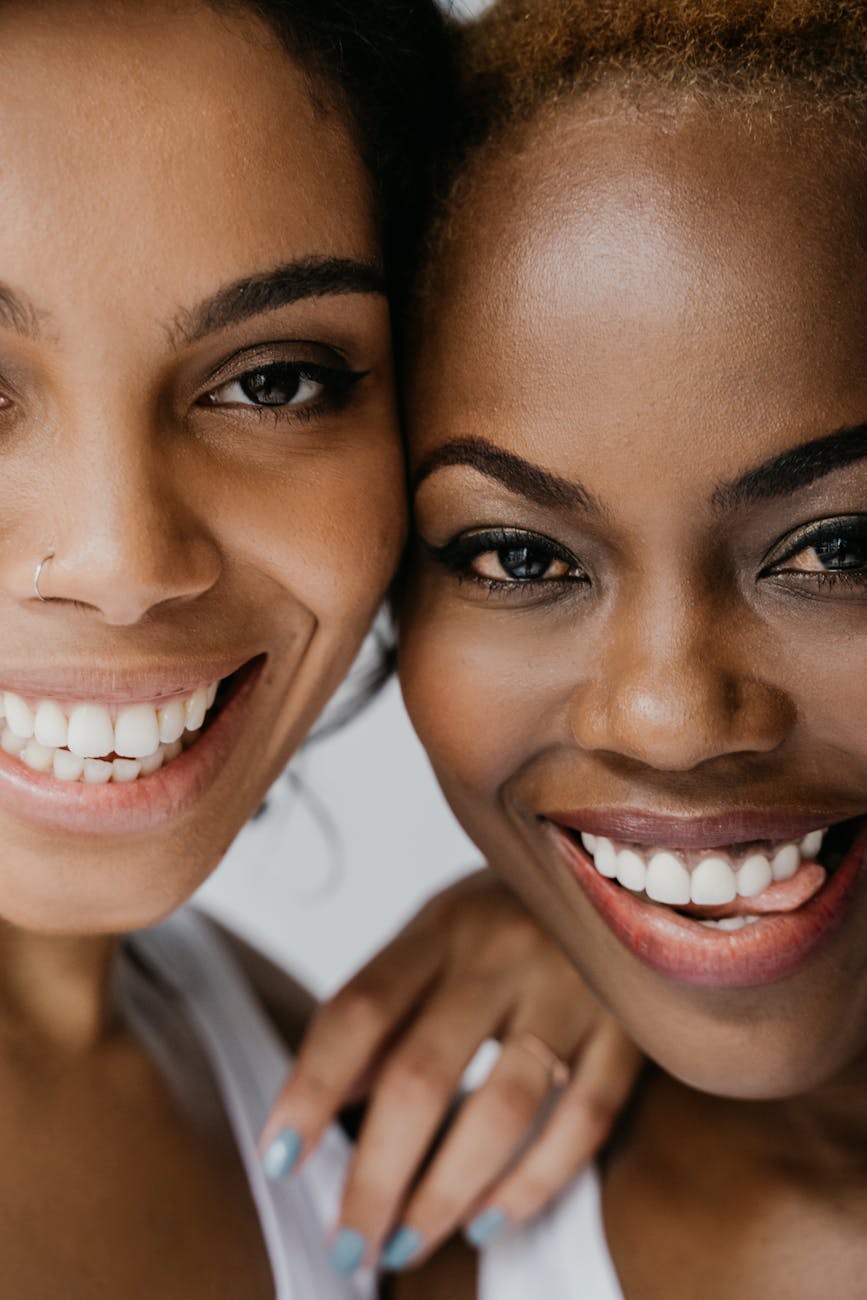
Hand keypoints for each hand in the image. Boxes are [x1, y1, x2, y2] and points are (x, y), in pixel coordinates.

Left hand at [259, 869, 641, 1274]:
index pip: (359, 1010)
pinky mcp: (631, 1026)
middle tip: (349, 1244)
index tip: (278, 1159)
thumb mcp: (435, 936)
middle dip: (377, 1175)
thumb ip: (385, 1010)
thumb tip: (324, 1110)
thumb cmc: (505, 915)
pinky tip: (488, 1220)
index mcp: (441, 925)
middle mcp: (502, 950)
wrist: (622, 860)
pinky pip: (583, 1121)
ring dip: (446, 1194)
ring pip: (504, 1110)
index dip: (311, 1088)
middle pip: (423, 1073)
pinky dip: (533, 1183)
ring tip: (406, 1244)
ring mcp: (573, 985)